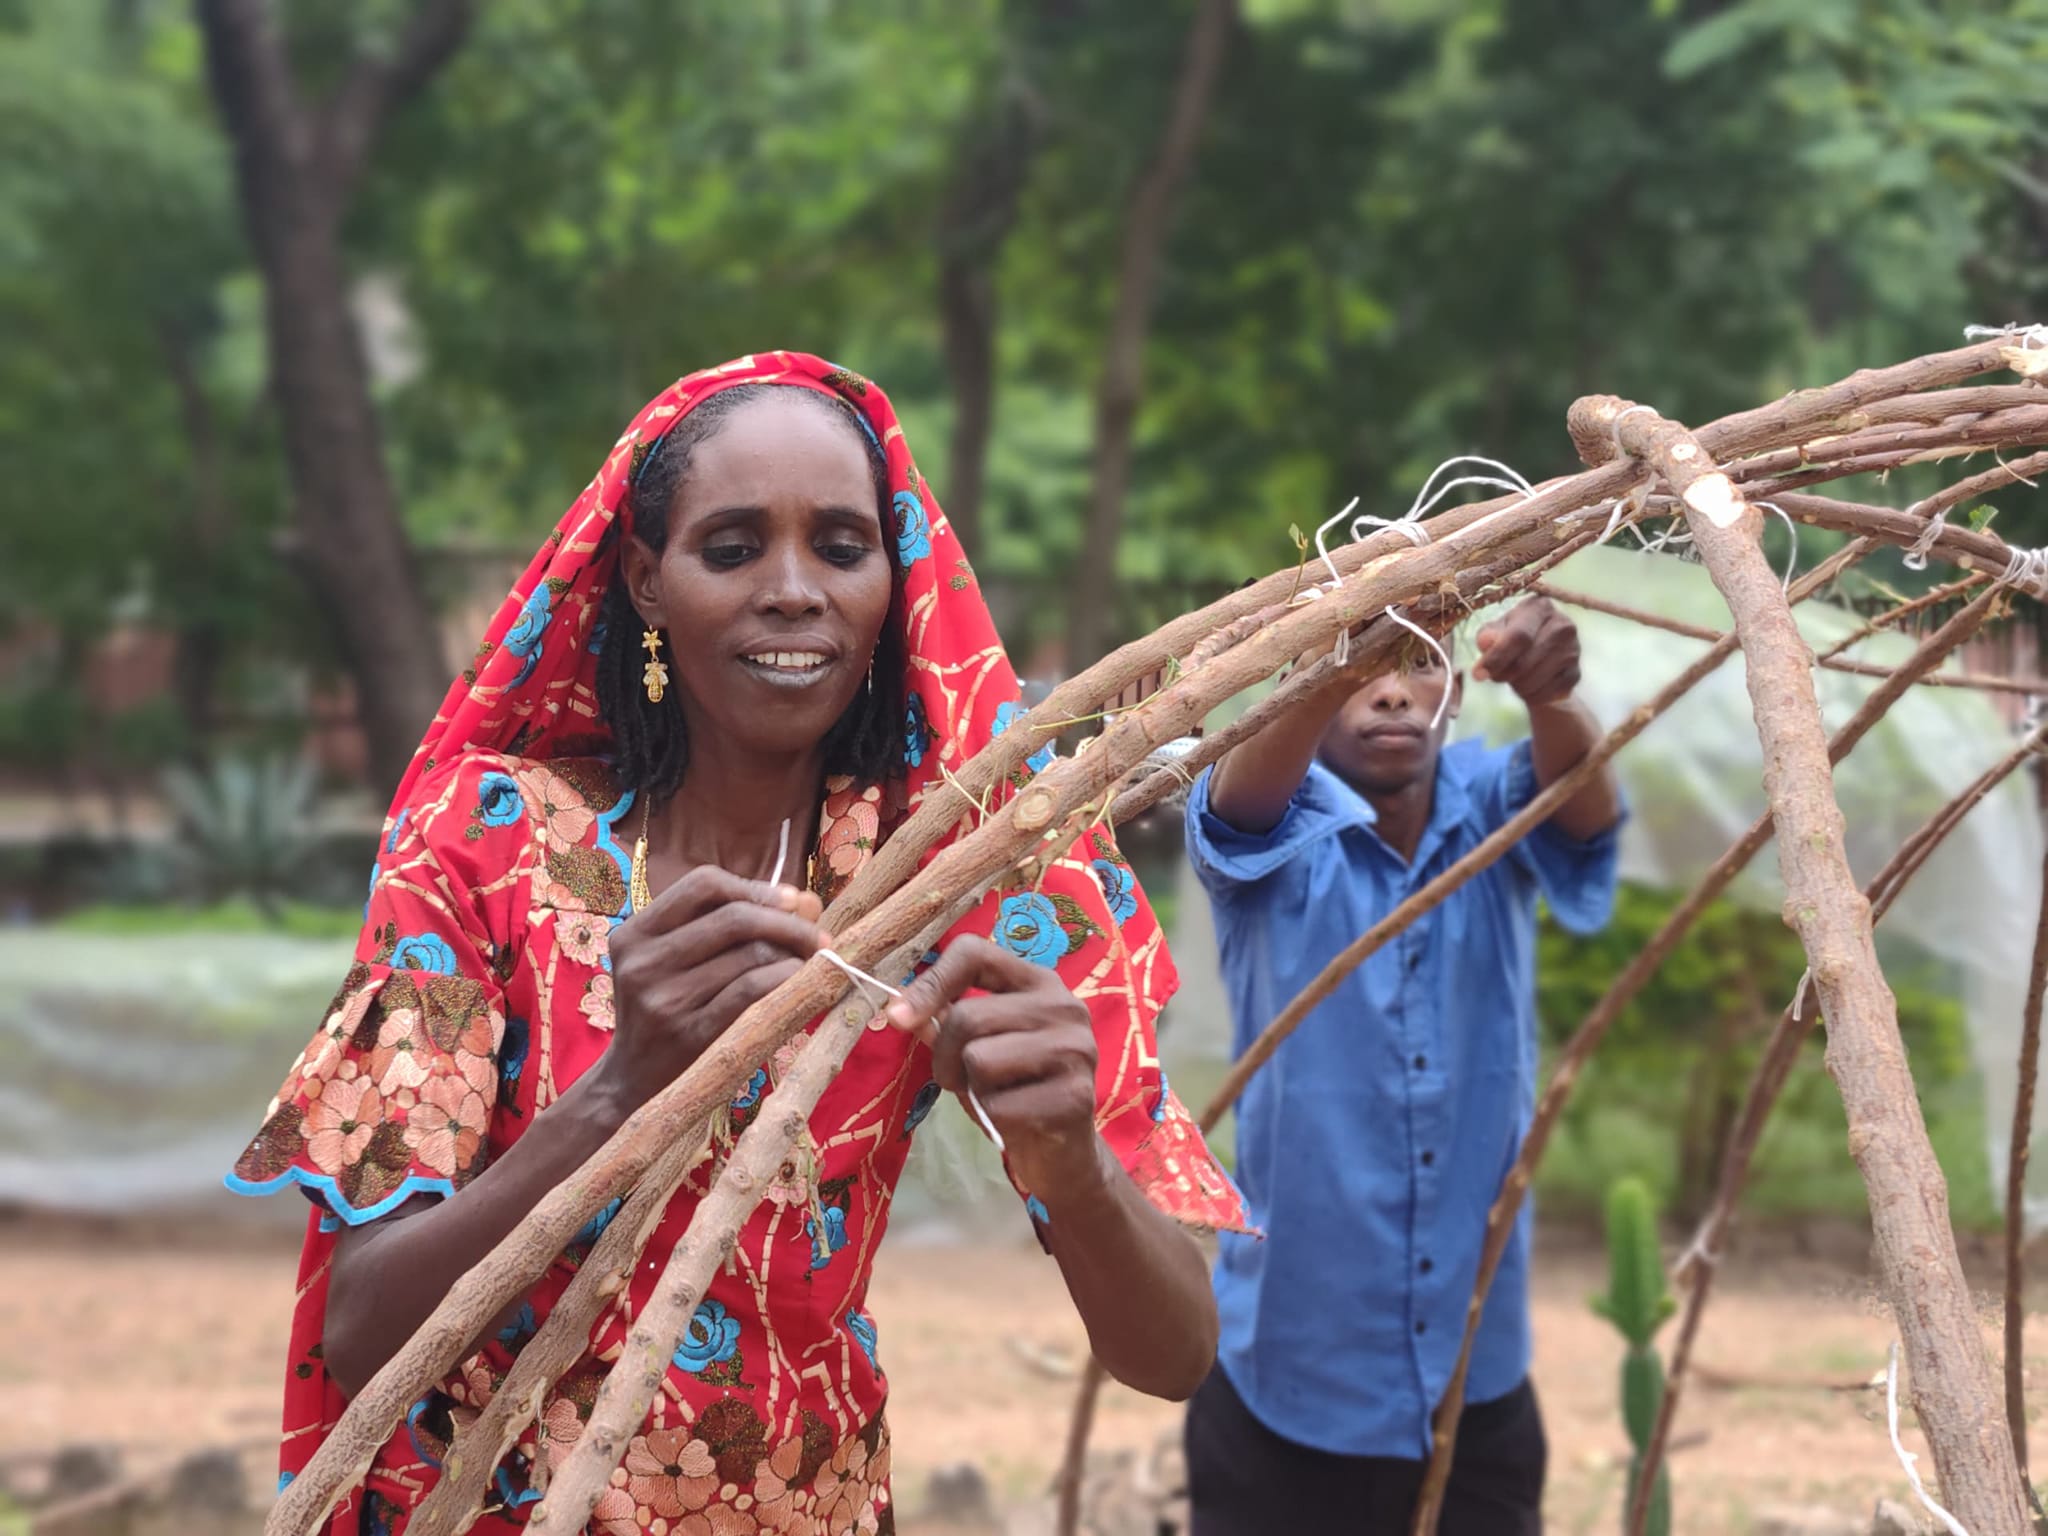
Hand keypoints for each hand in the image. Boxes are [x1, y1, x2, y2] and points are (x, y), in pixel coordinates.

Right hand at [594, 867, 827, 1120]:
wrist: (635, 1082)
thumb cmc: (670, 1010)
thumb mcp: (678, 962)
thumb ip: (733, 926)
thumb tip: (808, 902)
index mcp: (635, 933)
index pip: (702, 884)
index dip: (754, 887)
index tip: (790, 901)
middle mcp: (643, 962)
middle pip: (734, 917)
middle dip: (788, 922)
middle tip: (818, 935)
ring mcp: (663, 999)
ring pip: (749, 954)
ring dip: (794, 952)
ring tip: (812, 961)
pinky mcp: (690, 1034)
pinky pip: (751, 990)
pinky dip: (786, 977)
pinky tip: (802, 979)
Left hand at [884, 936, 1104, 1207]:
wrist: (1063, 1152)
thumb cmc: (1013, 1089)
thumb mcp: (977, 1046)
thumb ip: (946, 1020)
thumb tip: (900, 1011)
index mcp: (1037, 981)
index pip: (974, 952)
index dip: (930, 982)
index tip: (900, 1018)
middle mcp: (1063, 1005)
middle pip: (967, 1017)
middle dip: (944, 1057)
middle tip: (957, 1081)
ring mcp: (1075, 1049)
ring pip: (979, 1059)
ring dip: (970, 1089)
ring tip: (993, 1098)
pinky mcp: (1075, 1095)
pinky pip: (998, 1104)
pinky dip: (992, 1118)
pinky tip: (1017, 1120)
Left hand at [1472, 596, 1581, 705]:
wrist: (1540, 655)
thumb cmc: (1511, 637)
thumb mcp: (1495, 631)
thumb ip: (1487, 636)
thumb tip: (1487, 643)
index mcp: (1540, 607)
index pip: (1518, 636)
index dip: (1496, 658)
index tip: (1478, 674)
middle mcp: (1563, 625)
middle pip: (1525, 662)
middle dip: (1503, 675)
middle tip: (1495, 676)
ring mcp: (1574, 649)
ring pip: (1536, 680)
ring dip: (1517, 687)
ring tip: (1512, 679)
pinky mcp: (1576, 672)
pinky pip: (1548, 693)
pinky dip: (1533, 696)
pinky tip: (1528, 687)